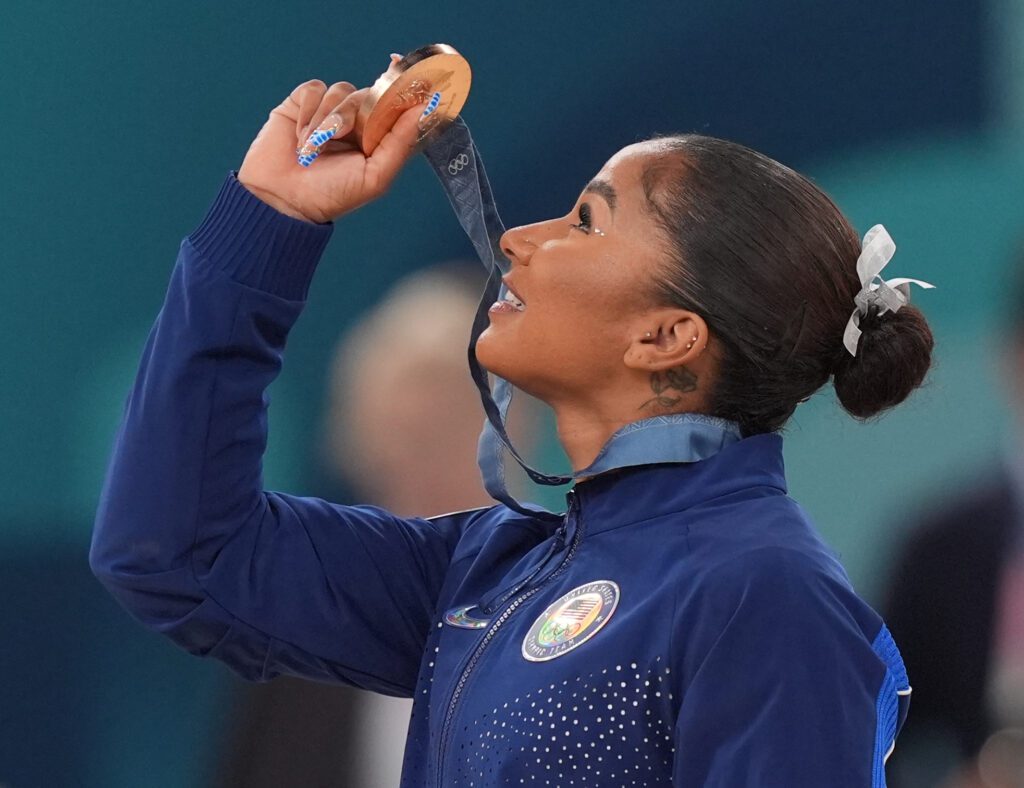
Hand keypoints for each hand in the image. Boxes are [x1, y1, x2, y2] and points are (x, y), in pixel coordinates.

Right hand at [237, 56, 424, 223]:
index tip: (409, 76)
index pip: (396, 107)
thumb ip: (400, 142)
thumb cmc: (331, 195)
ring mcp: (329, 112)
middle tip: (338, 136)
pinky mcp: (303, 104)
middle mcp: (356, 123)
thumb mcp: (375, 175)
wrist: (282, 198)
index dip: (403, 90)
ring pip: (342, 90)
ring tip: (313, 147)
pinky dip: (309, 110)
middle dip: (354, 113)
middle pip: (368, 95)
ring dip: (328, 117)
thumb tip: (424, 108)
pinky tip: (301, 134)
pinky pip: (315, 88)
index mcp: (376, 139)